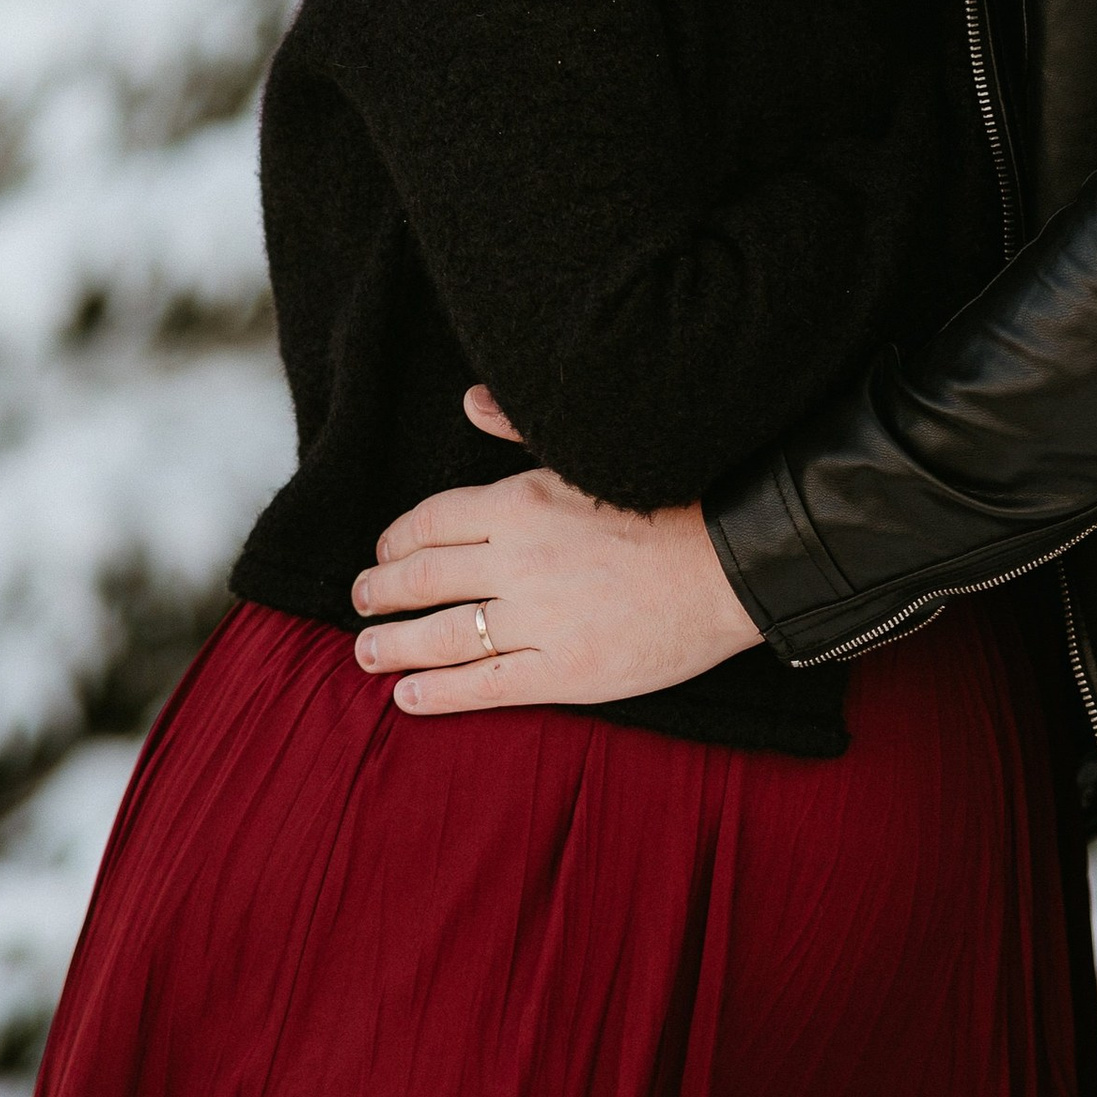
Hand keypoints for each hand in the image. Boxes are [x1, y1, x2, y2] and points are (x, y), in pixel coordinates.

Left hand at [352, 421, 760, 714]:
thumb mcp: (592, 452)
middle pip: (424, 578)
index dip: (396, 541)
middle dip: (381, 592)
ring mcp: (538, 619)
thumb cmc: (673, 502)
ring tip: (366, 653)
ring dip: (393, 645)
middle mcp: (517, 561)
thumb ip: (520, 429)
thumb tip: (470, 400)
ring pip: (443, 634)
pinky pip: (484, 686)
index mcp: (521, 503)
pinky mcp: (564, 670)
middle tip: (360, 602)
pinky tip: (408, 696)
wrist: (736, 563)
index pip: (432, 521)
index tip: (382, 554)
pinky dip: (438, 692)